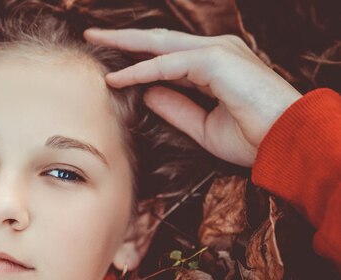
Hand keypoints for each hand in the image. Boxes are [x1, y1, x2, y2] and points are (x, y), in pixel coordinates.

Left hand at [84, 28, 302, 166]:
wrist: (287, 144)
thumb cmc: (253, 138)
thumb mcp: (203, 127)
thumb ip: (175, 108)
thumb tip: (145, 94)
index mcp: (214, 66)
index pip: (166, 56)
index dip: (136, 56)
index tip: (109, 61)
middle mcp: (214, 52)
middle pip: (158, 41)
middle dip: (124, 37)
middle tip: (91, 35)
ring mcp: (217, 52)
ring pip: (159, 45)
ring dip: (124, 43)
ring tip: (94, 40)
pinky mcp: (216, 61)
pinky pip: (168, 65)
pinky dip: (140, 70)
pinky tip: (116, 77)